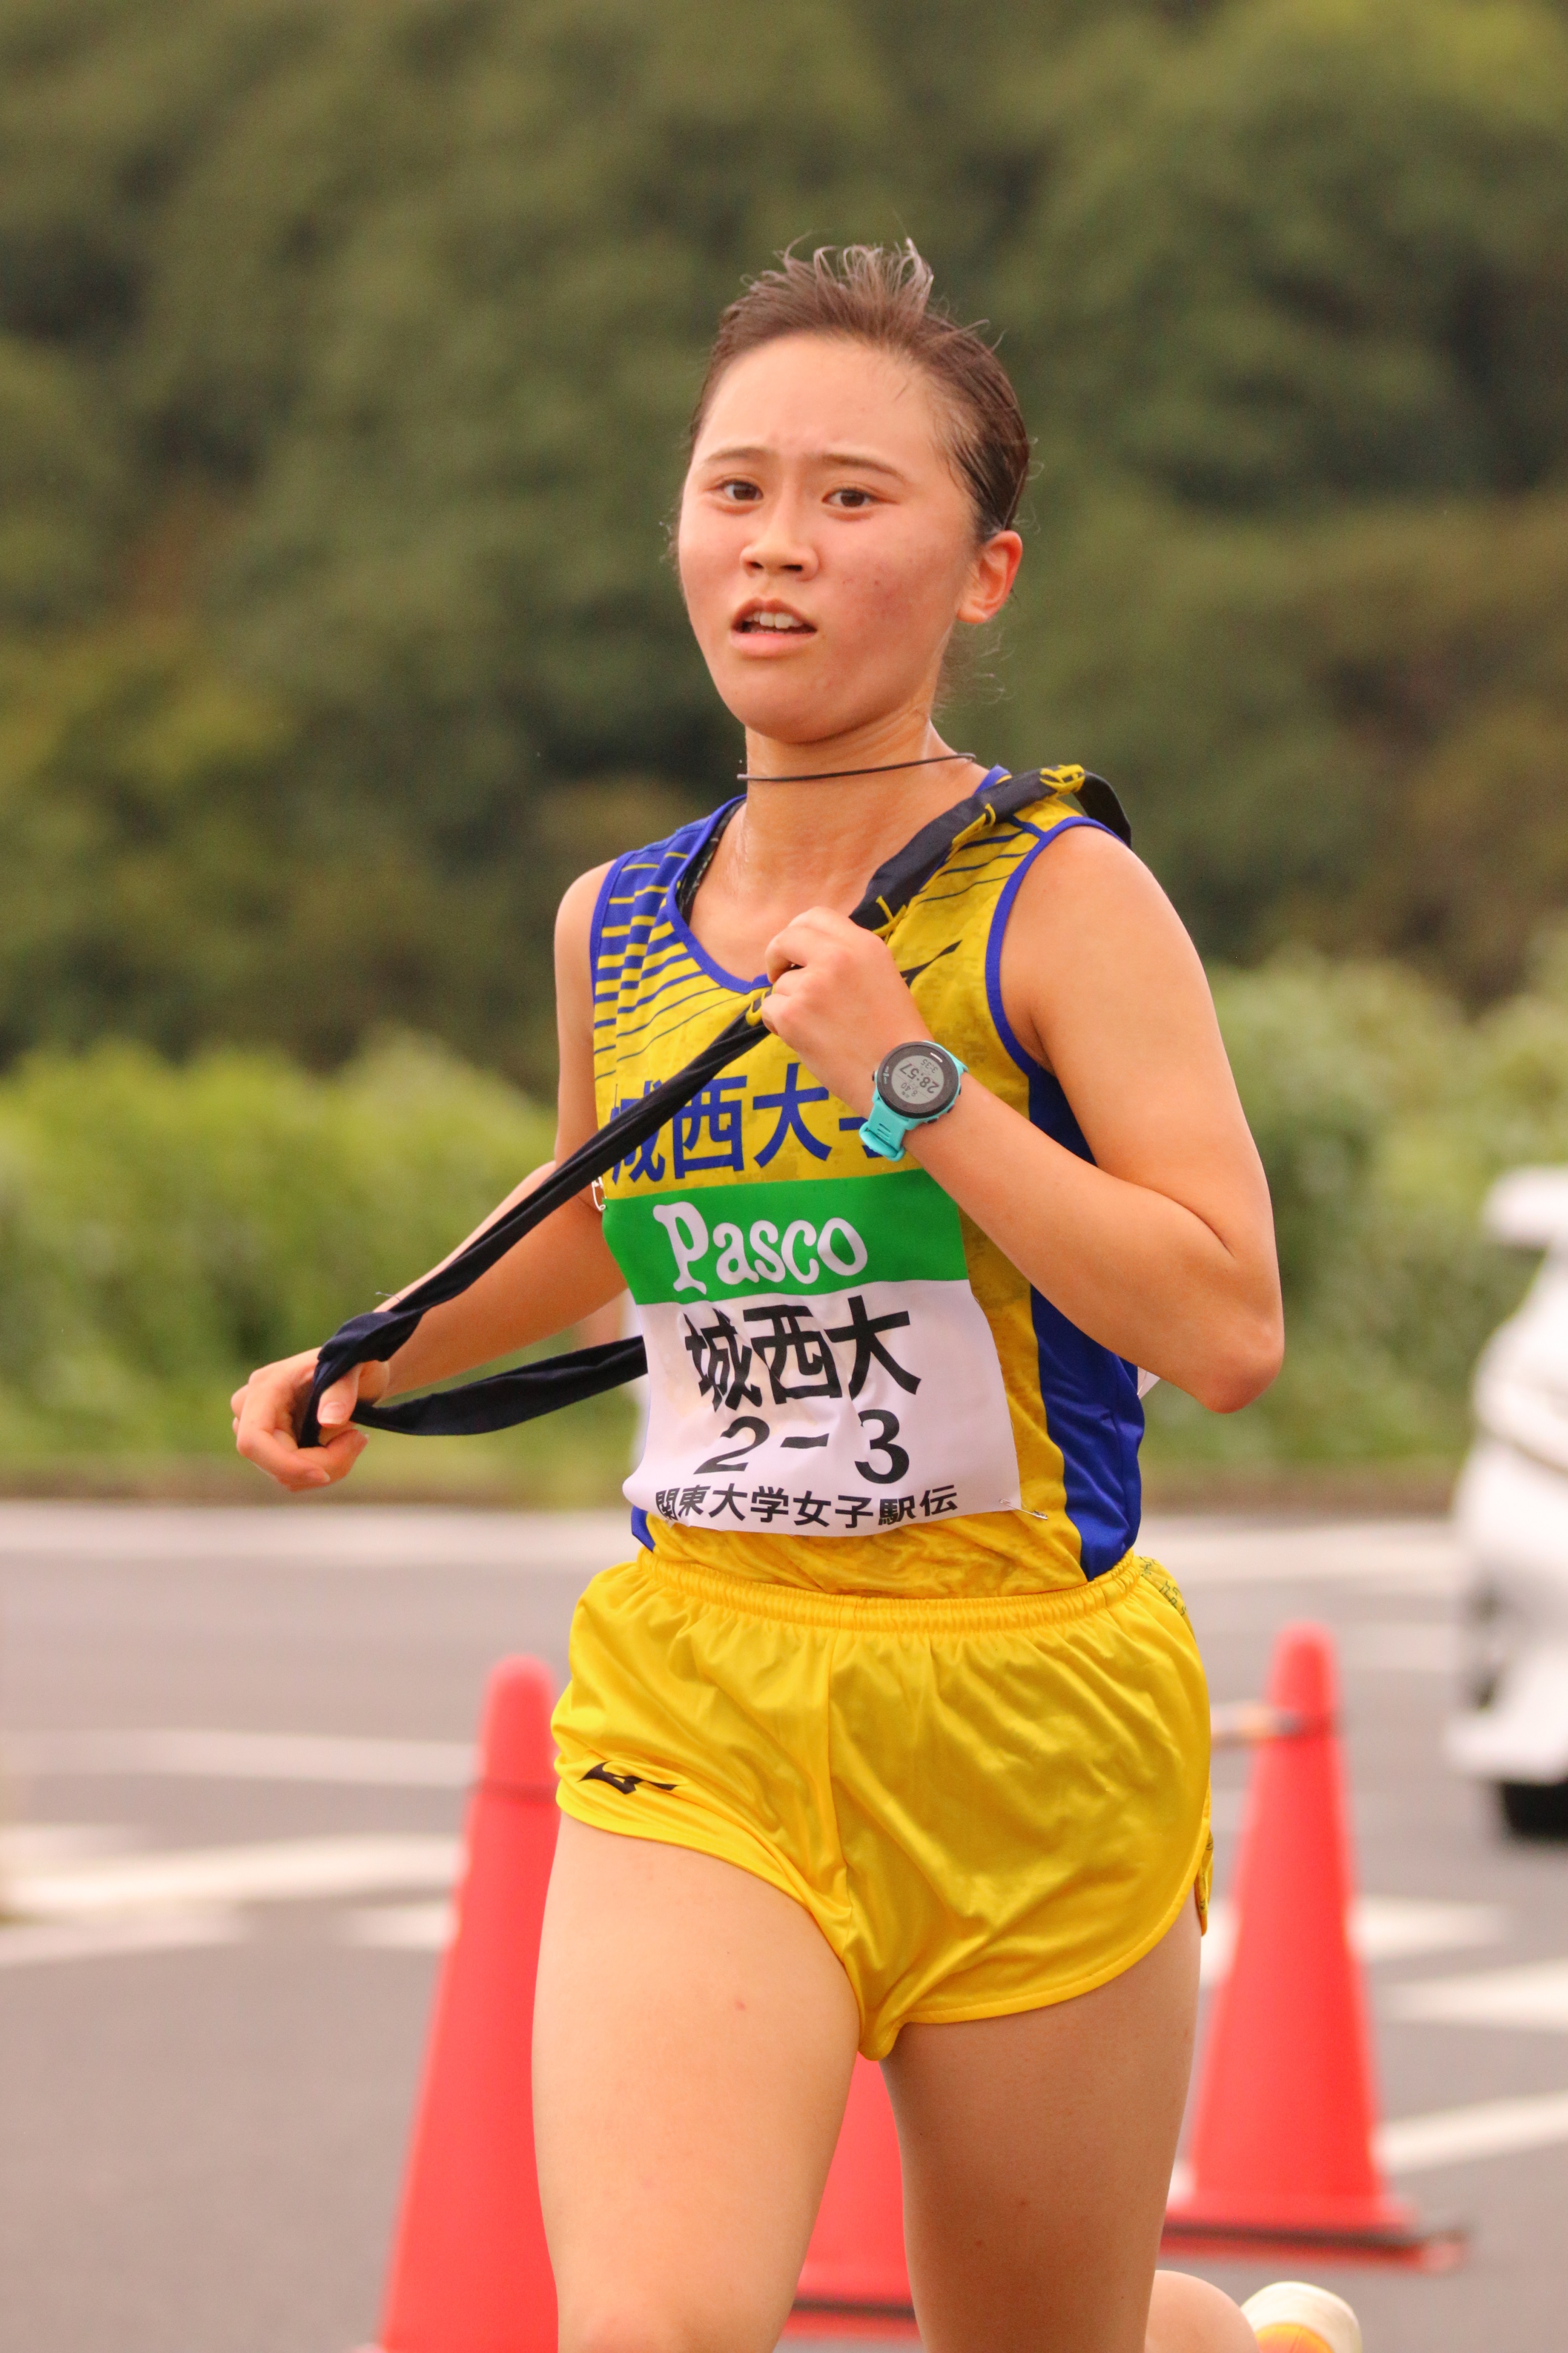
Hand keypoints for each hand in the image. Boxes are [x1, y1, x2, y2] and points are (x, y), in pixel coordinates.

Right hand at [231, 1350, 390, 1491]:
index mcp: (265, 1386)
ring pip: (285, 1476)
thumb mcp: (358, 1367)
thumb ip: (343, 1389)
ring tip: (356, 1438)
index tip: (324, 1473)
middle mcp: (251, 1410)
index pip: (254, 1439)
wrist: (356, 1373)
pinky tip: (343, 1446)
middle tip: (360, 1439)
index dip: (285, 1464)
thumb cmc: (355, 1364)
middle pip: (273, 1464)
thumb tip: (329, 1422)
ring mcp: (258, 1431)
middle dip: (321, 1465)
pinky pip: (292, 1477)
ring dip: (327, 1468)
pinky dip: (322, 1471)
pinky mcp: (271, 1448)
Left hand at [760, 908, 931, 1110]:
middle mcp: (837, 957)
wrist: (899, 1077)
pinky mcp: (794, 1014)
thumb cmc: (893, 1035)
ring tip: (817, 1026)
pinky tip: (804, 1038)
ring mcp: (812, 985)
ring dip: (788, 1002)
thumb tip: (808, 953)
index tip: (797, 952)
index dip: (799, 932)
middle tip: (780, 975)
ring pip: (779, 983)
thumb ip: (849, 958)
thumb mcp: (882, 977)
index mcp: (863, 945)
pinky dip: (778, 1025)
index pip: (816, 915)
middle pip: (787, 937)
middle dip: (777, 955)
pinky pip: (769, 1009)